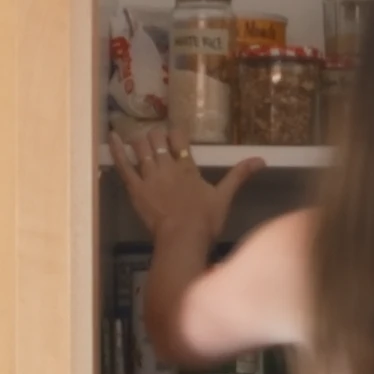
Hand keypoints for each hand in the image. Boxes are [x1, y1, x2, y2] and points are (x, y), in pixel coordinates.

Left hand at [108, 130, 262, 261]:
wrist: (182, 240)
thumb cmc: (205, 222)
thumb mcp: (224, 197)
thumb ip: (239, 176)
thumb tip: (262, 160)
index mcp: (187, 166)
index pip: (178, 137)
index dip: (176, 133)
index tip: (177, 136)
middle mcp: (166, 166)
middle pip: (156, 138)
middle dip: (157, 137)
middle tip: (159, 144)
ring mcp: (149, 176)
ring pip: (140, 147)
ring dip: (140, 142)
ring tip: (141, 144)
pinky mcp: (135, 189)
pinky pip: (122, 165)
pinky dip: (116, 149)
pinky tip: (111, 136)